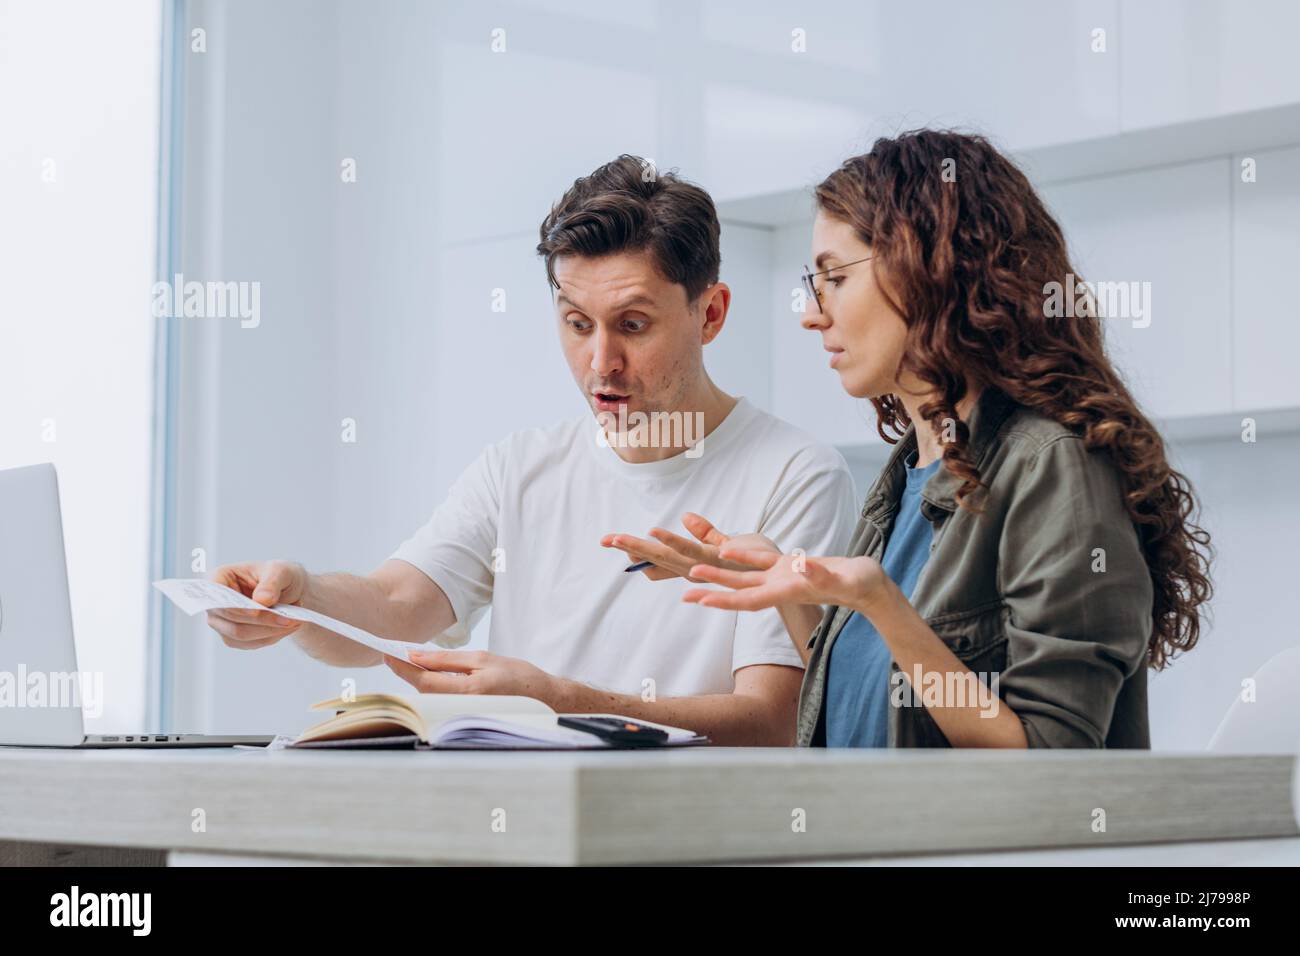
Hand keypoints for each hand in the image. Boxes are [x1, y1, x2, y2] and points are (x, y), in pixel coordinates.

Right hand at [204, 560, 307, 649]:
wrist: (287, 589)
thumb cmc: (278, 575)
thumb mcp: (280, 571)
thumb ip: (271, 583)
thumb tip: (261, 600)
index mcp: (219, 578)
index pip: (219, 597)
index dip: (235, 607)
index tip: (257, 611)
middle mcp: (215, 602)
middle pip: (232, 620)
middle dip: (263, 621)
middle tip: (290, 619)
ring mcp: (221, 622)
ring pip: (240, 635)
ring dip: (269, 632)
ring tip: (294, 622)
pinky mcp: (232, 637)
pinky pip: (249, 644)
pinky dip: (270, 637)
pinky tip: (286, 628)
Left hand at [385, 649, 557, 702]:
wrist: (543, 698)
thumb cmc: (518, 676)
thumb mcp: (483, 659)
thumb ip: (448, 660)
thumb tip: (417, 657)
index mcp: (469, 690)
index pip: (424, 680)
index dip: (402, 668)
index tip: (387, 655)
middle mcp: (463, 708)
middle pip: (423, 691)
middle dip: (409, 673)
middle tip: (397, 655)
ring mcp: (463, 716)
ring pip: (431, 698)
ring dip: (420, 681)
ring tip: (414, 663)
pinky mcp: (465, 718)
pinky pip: (441, 703)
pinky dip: (433, 689)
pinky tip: (433, 677)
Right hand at [601, 512, 779, 581]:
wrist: (787, 573)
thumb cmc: (759, 560)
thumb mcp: (727, 543)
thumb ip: (705, 533)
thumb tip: (684, 516)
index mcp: (696, 563)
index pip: (659, 556)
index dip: (636, 549)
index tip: (609, 539)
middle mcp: (697, 568)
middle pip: (658, 557)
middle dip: (632, 547)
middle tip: (605, 538)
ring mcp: (707, 566)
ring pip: (670, 555)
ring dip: (645, 547)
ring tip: (623, 537)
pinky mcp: (721, 560)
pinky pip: (694, 550)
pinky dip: (674, 542)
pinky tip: (655, 534)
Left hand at [682, 549, 894, 616]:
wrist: (870, 586)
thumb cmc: (861, 584)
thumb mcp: (844, 578)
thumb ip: (822, 573)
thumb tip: (803, 565)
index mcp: (788, 592)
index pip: (749, 600)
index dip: (723, 600)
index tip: (700, 600)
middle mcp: (780, 588)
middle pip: (738, 591)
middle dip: (711, 591)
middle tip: (683, 592)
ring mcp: (782, 579)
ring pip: (744, 577)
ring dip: (720, 574)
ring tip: (693, 571)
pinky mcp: (788, 567)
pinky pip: (760, 561)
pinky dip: (742, 555)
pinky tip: (726, 549)